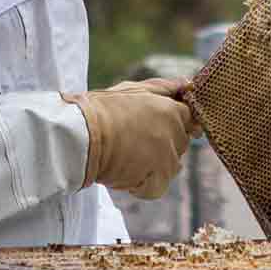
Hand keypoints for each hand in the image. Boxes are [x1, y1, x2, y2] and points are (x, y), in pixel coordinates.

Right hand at [63, 79, 196, 198]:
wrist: (81, 136)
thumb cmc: (103, 109)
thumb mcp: (134, 90)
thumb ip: (165, 87)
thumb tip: (189, 84)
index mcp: (172, 112)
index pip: (189, 120)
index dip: (174, 122)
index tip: (155, 125)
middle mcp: (174, 136)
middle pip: (180, 144)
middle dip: (163, 142)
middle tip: (135, 138)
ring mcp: (166, 161)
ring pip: (171, 166)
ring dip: (155, 164)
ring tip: (128, 155)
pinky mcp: (155, 182)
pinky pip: (158, 186)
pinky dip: (145, 184)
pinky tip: (127, 172)